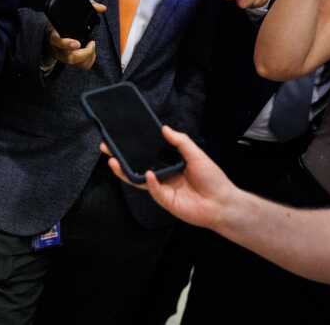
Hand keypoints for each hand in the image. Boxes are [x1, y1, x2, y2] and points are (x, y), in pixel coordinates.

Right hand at [46, 0, 106, 69]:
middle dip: (84, 53)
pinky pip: (81, 66)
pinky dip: (89, 60)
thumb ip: (88, 7)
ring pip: (76, 63)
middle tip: (92, 43)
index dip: (66, 43)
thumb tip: (102, 8)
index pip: (56, 40)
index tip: (77, 44)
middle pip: (68, 57)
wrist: (53, 32)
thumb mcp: (72, 12)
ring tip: (92, 46)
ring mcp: (62, 56)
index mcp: (54, 33)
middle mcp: (57, 47)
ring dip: (88, 56)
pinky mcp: (69, 60)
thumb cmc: (64, 22)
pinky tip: (92, 52)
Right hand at [100, 125, 235, 230]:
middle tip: (106, 147)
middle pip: (137, 166)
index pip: (147, 153)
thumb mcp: (196, 154)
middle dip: (121, 158)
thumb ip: (180, 141)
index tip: (121, 136)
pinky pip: (153, 190)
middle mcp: (162, 175)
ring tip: (113, 161)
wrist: (222, 203)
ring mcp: (162, 188)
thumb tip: (164, 128)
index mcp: (168, 163)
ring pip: (138, 179)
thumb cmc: (212, 178)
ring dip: (125, 171)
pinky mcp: (164, 200)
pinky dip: (149, 182)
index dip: (135, 146)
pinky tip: (147, 174)